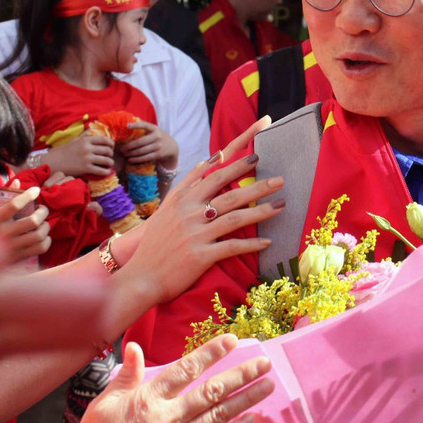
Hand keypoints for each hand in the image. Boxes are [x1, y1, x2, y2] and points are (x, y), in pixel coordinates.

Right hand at [0, 183, 51, 262]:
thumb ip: (4, 197)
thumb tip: (18, 181)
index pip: (14, 205)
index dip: (28, 195)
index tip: (36, 190)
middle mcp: (4, 234)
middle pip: (32, 221)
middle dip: (43, 212)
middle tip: (42, 209)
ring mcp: (12, 247)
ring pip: (39, 236)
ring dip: (46, 226)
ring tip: (43, 222)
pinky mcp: (19, 257)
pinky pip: (40, 248)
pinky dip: (46, 241)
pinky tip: (43, 236)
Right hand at [41, 133, 114, 177]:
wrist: (53, 162)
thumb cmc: (64, 151)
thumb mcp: (75, 140)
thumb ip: (85, 135)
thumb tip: (93, 128)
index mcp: (86, 140)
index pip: (104, 139)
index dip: (111, 143)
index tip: (112, 146)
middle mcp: (88, 148)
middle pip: (107, 150)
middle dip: (111, 154)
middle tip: (110, 156)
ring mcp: (87, 158)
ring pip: (106, 160)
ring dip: (110, 163)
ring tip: (110, 164)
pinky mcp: (85, 168)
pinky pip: (101, 170)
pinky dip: (106, 171)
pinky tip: (107, 171)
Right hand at [77, 335, 273, 422]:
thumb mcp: (104, 404)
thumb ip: (126, 375)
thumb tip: (135, 347)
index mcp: (149, 399)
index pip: (185, 370)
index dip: (210, 353)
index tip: (232, 340)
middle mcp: (167, 418)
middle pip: (211, 391)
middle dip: (240, 376)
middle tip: (264, 363)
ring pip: (218, 415)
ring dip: (245, 400)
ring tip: (267, 386)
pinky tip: (251, 421)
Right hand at [119, 117, 283, 304]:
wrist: (141, 276)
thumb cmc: (157, 242)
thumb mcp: (168, 208)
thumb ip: (189, 185)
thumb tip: (213, 161)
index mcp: (183, 197)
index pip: (214, 169)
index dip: (237, 156)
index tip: (258, 146)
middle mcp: (189, 211)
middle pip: (229, 191)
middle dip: (256, 183)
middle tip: (279, 178)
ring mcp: (195, 233)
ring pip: (235, 217)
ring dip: (261, 211)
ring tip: (282, 204)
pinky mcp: (200, 256)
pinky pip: (231, 247)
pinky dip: (251, 244)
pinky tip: (267, 242)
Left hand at [120, 120, 179, 169]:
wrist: (172, 147)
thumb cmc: (158, 137)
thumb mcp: (154, 130)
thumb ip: (145, 127)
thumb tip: (129, 122)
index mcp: (154, 128)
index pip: (145, 125)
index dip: (136, 125)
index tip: (127, 126)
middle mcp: (157, 136)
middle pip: (140, 142)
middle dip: (129, 146)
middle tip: (121, 149)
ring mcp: (158, 146)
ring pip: (141, 151)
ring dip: (131, 153)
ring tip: (124, 154)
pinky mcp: (158, 154)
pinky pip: (145, 157)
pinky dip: (136, 159)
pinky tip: (130, 159)